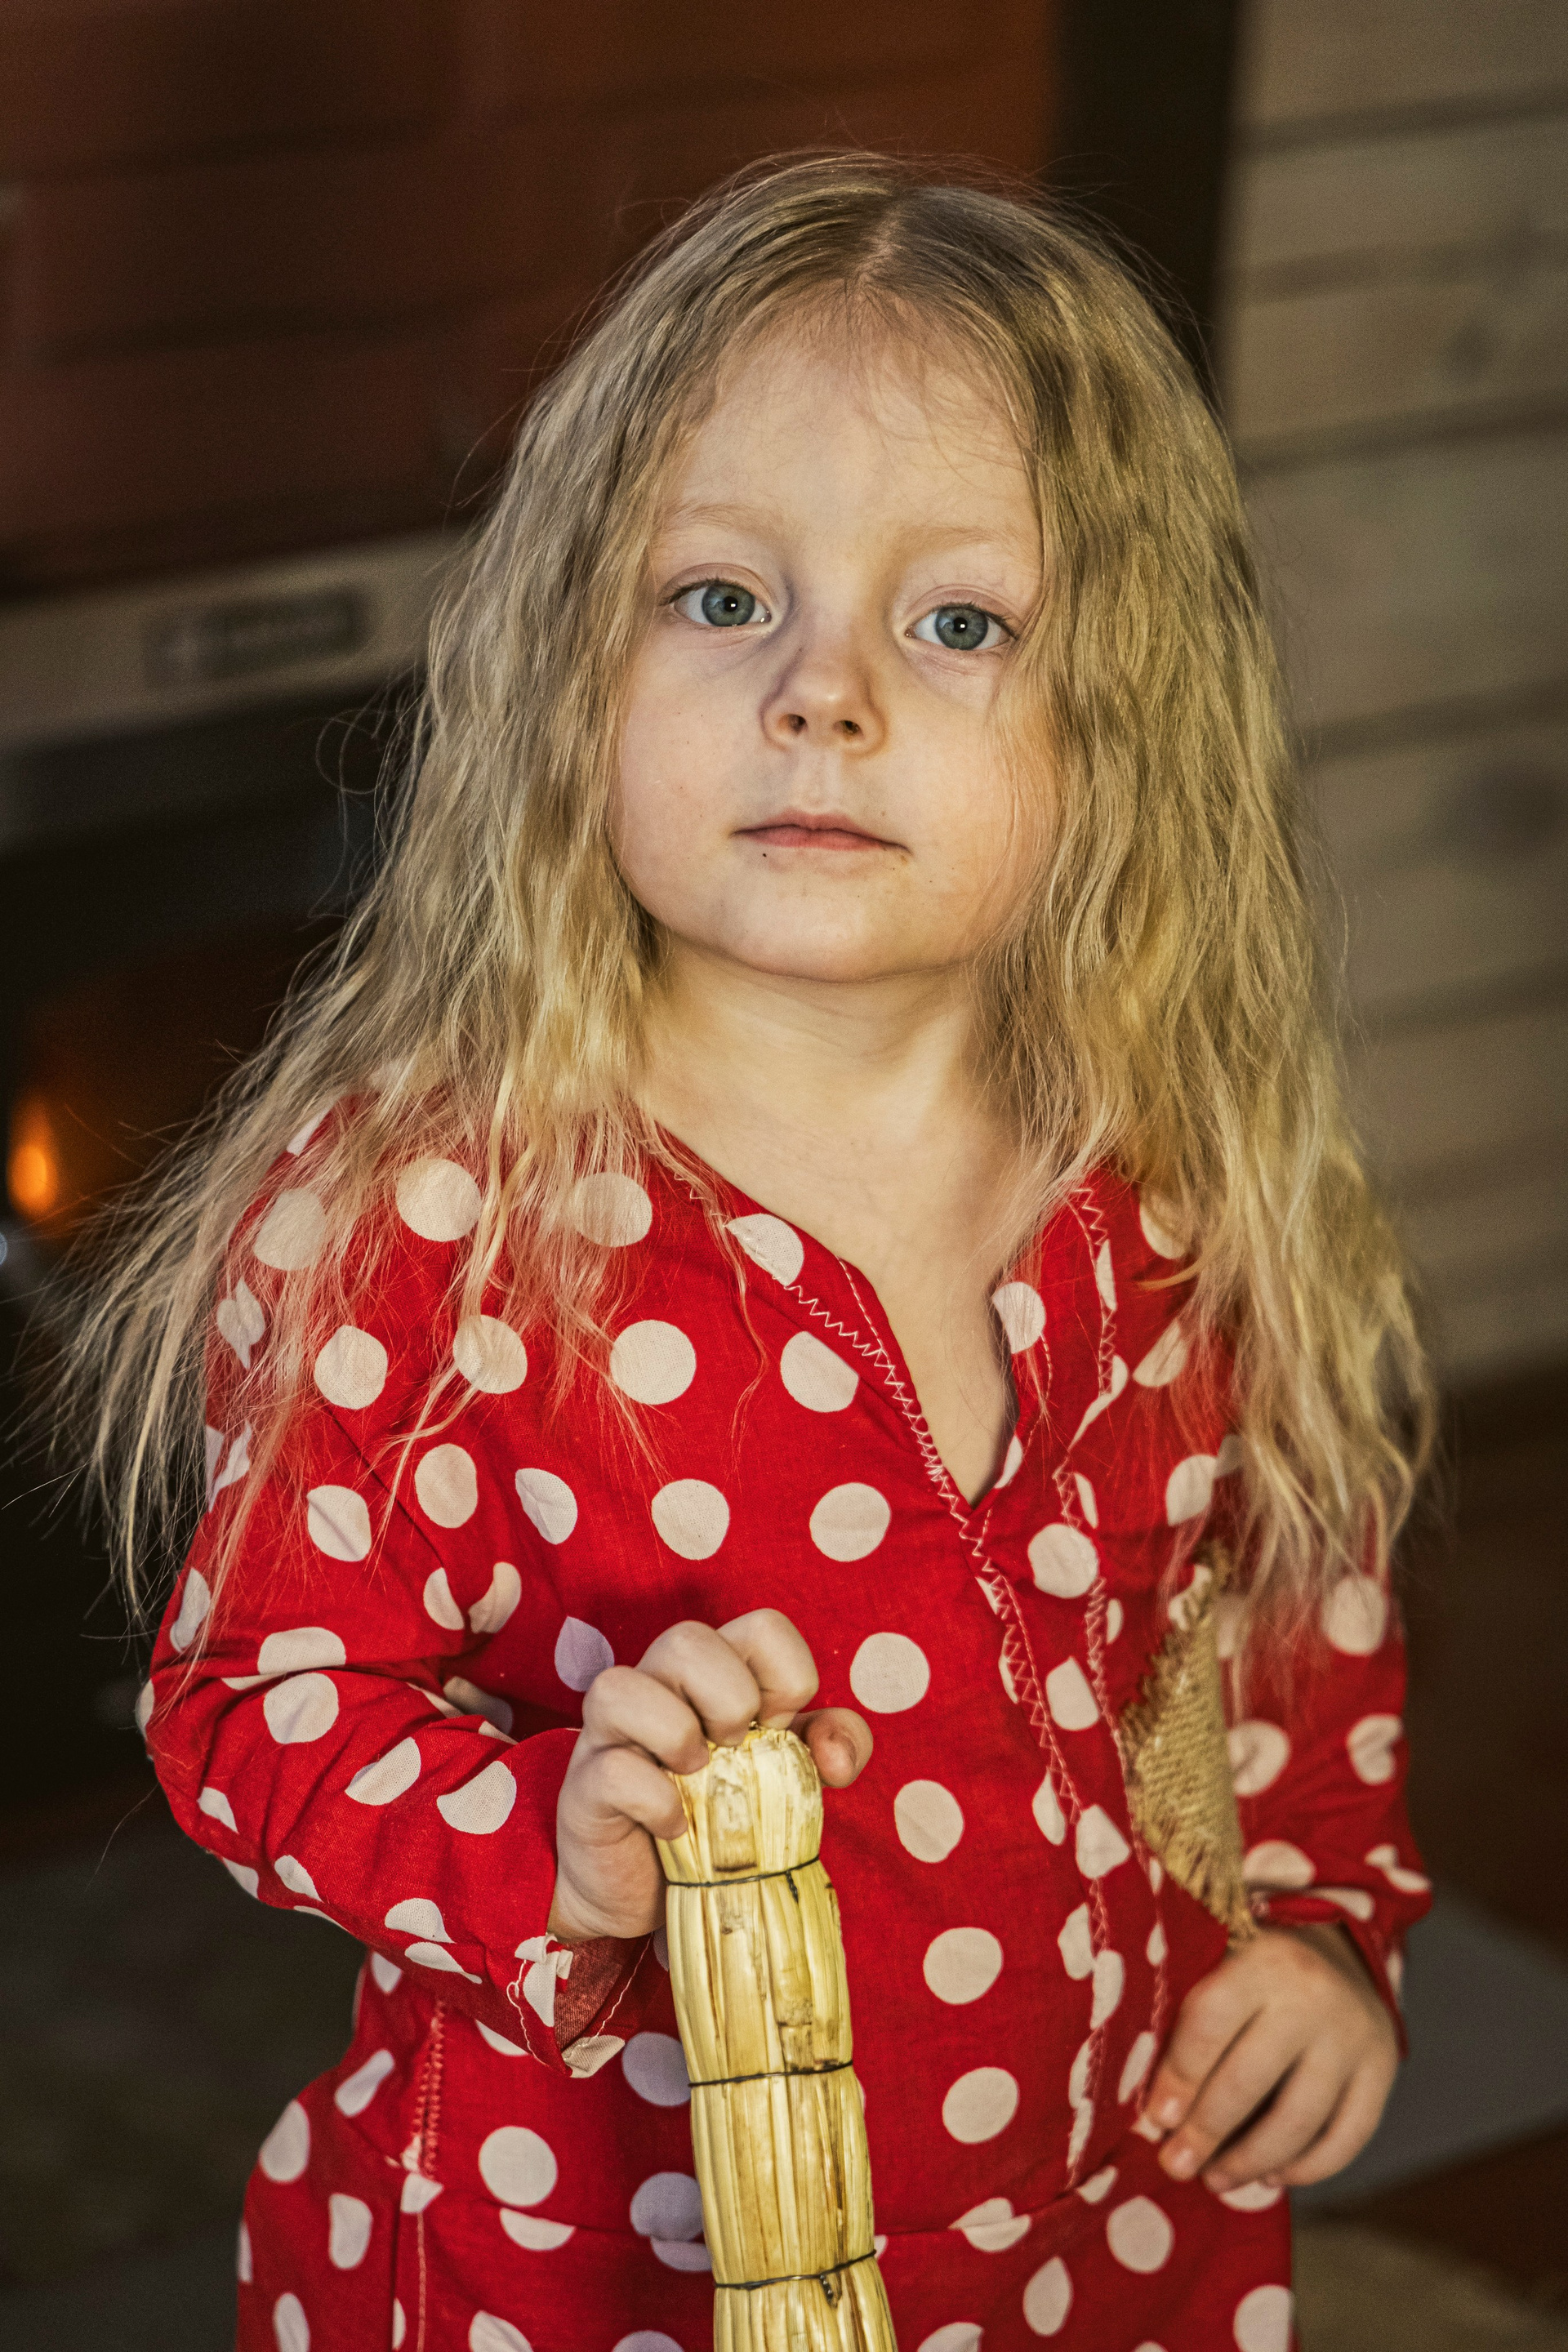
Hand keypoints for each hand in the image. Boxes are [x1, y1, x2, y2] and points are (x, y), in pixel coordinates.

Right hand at [547, 1608, 871, 1942]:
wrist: (648, 1893)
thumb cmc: (722, 1813)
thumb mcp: (792, 1771)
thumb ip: (835, 1745)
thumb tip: (836, 1756)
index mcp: (712, 1669)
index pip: (762, 1628)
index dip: (788, 1677)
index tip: (780, 1729)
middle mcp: (656, 1685)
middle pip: (686, 1639)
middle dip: (730, 1699)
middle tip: (736, 1750)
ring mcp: (611, 1733)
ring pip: (622, 1686)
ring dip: (678, 1735)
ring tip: (697, 1776)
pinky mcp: (584, 1788)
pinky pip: (612, 1771)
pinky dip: (656, 1801)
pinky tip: (676, 1826)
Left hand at [1142, 1923, 1397, 2192]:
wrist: (1338, 1947)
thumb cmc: (1254, 1961)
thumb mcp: (1220, 1956)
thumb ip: (1187, 2011)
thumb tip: (1153, 2107)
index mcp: (1260, 1960)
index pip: (1210, 2025)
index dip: (1179, 2078)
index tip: (1155, 2120)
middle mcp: (1312, 1996)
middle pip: (1249, 2080)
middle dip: (1206, 2132)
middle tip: (1176, 2165)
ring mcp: (1353, 2036)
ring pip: (1299, 2120)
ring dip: (1251, 2160)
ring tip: (1215, 2180)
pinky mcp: (1382, 2069)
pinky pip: (1347, 2137)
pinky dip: (1308, 2167)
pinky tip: (1271, 2176)